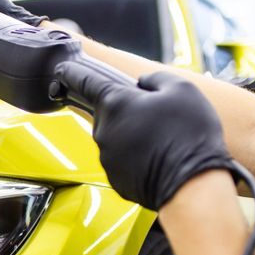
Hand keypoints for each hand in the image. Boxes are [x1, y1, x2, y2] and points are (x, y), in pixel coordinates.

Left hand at [54, 68, 236, 209]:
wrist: (191, 185)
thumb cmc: (188, 134)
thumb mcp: (181, 89)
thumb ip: (155, 79)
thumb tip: (143, 83)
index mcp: (116, 104)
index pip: (85, 82)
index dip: (73, 73)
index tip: (63, 69)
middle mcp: (103, 131)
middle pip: (109, 113)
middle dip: (128, 111)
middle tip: (158, 117)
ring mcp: (107, 158)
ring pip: (117, 138)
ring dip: (134, 135)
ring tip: (164, 141)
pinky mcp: (114, 179)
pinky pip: (123, 161)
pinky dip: (137, 158)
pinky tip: (159, 160)